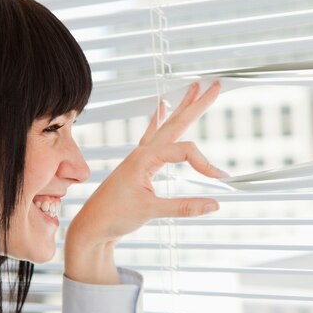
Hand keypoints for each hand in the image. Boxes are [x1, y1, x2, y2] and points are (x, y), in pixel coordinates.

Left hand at [64, 81, 225, 283]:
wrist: (91, 226)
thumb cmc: (114, 217)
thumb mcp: (151, 211)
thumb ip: (184, 207)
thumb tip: (215, 205)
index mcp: (144, 158)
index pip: (185, 152)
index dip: (206, 164)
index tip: (221, 179)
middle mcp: (143, 152)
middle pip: (176, 123)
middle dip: (196, 104)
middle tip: (213, 86)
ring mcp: (140, 156)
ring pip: (166, 125)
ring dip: (181, 107)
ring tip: (193, 88)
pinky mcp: (139, 164)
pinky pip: (152, 134)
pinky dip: (159, 119)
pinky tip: (161, 107)